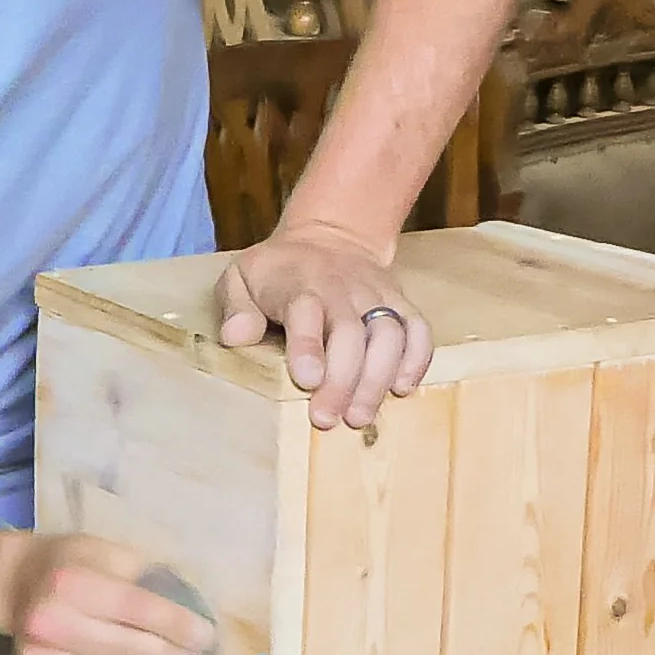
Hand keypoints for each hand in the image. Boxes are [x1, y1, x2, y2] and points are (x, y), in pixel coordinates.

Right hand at [0, 533, 214, 654]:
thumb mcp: (106, 552)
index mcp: (72, 583)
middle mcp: (52, 624)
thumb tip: (191, 610)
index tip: (207, 637)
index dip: (177, 625)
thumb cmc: (70, 563)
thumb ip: (145, 577)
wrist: (13, 586)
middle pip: (129, 648)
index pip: (137, 609)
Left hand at [215, 221, 434, 429]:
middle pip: (352, 332)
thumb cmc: (279, 270)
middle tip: (329, 418)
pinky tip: (400, 388)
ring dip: (378, 378)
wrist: (330, 236)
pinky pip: (418, 330)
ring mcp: (376, 296)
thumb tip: (236, 336)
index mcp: (301, 284)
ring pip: (389, 334)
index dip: (308, 346)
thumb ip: (236, 307)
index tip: (307, 380)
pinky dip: (416, 360)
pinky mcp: (401, 304)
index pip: (307, 310)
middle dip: (344, 379)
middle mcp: (343, 289)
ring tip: (360, 416)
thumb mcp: (242, 278)